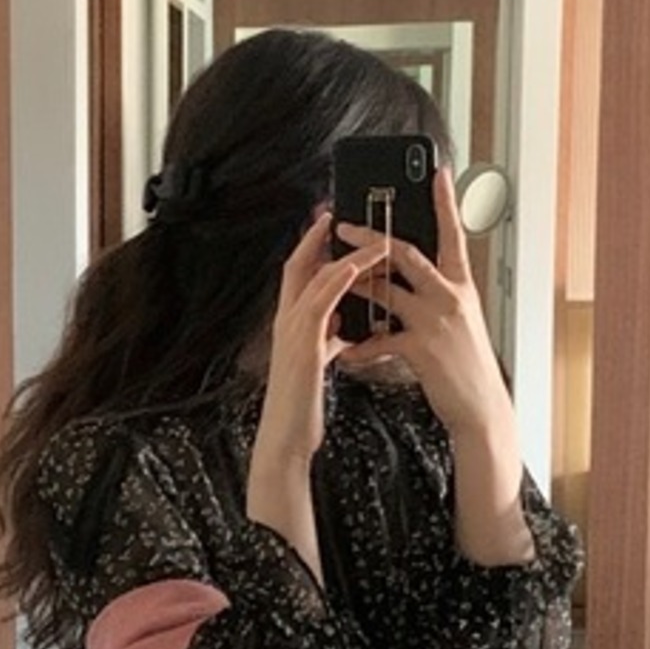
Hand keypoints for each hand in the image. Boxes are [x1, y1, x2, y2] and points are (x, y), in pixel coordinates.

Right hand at [255, 211, 388, 466]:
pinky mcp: (304, 346)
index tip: (326, 222)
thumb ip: (326, 341)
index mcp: (292, 327)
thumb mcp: (316, 365)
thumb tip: (340, 329)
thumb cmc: (300, 406)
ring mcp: (293, 332)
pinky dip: (339, 279)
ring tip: (363, 232)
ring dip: (340, 251)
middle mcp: (287, 323)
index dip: (312, 246)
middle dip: (316, 235)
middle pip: (299, 265)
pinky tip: (358, 265)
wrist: (285, 439)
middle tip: (335, 209)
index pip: (300, 276)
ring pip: (312, 277)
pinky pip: (321, 302)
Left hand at [336, 171, 532, 565]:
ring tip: (332, 281)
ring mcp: (437, 320)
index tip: (437, 171)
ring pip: (387, 290)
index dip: (445, 202)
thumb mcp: (459, 322)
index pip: (453, 234)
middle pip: (407, 253)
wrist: (481, 409)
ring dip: (355, 284)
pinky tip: (346, 353)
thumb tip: (404, 279)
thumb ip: (435, 297)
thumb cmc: (465, 366)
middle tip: (344, 225)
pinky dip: (359, 346)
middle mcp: (451, 296)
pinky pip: (381, 339)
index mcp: (460, 286)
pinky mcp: (423, 347)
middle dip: (372, 237)